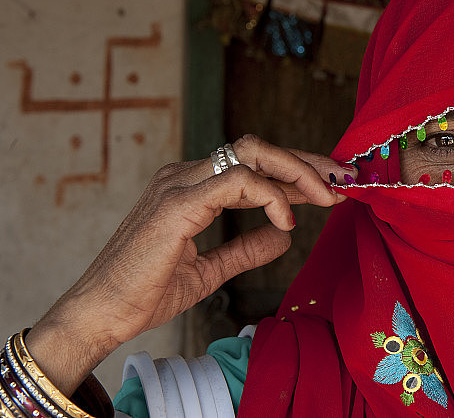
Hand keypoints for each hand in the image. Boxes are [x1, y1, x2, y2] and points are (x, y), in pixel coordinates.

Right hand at [25, 134, 353, 393]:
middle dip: (304, 161)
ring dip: (296, 172)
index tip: (330, 187)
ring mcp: (179, 184)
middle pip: (257, 149)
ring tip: (326, 196)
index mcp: (191, 189)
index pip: (253, 165)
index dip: (295, 172)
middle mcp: (185, 177)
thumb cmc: (146, 292)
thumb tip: (283, 234)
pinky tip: (285, 219)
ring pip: (250, 154)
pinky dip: (268, 195)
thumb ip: (245, 249)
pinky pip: (235, 181)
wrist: (102, 314)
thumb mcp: (210, 270)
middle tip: (341, 179)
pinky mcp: (177, 202)